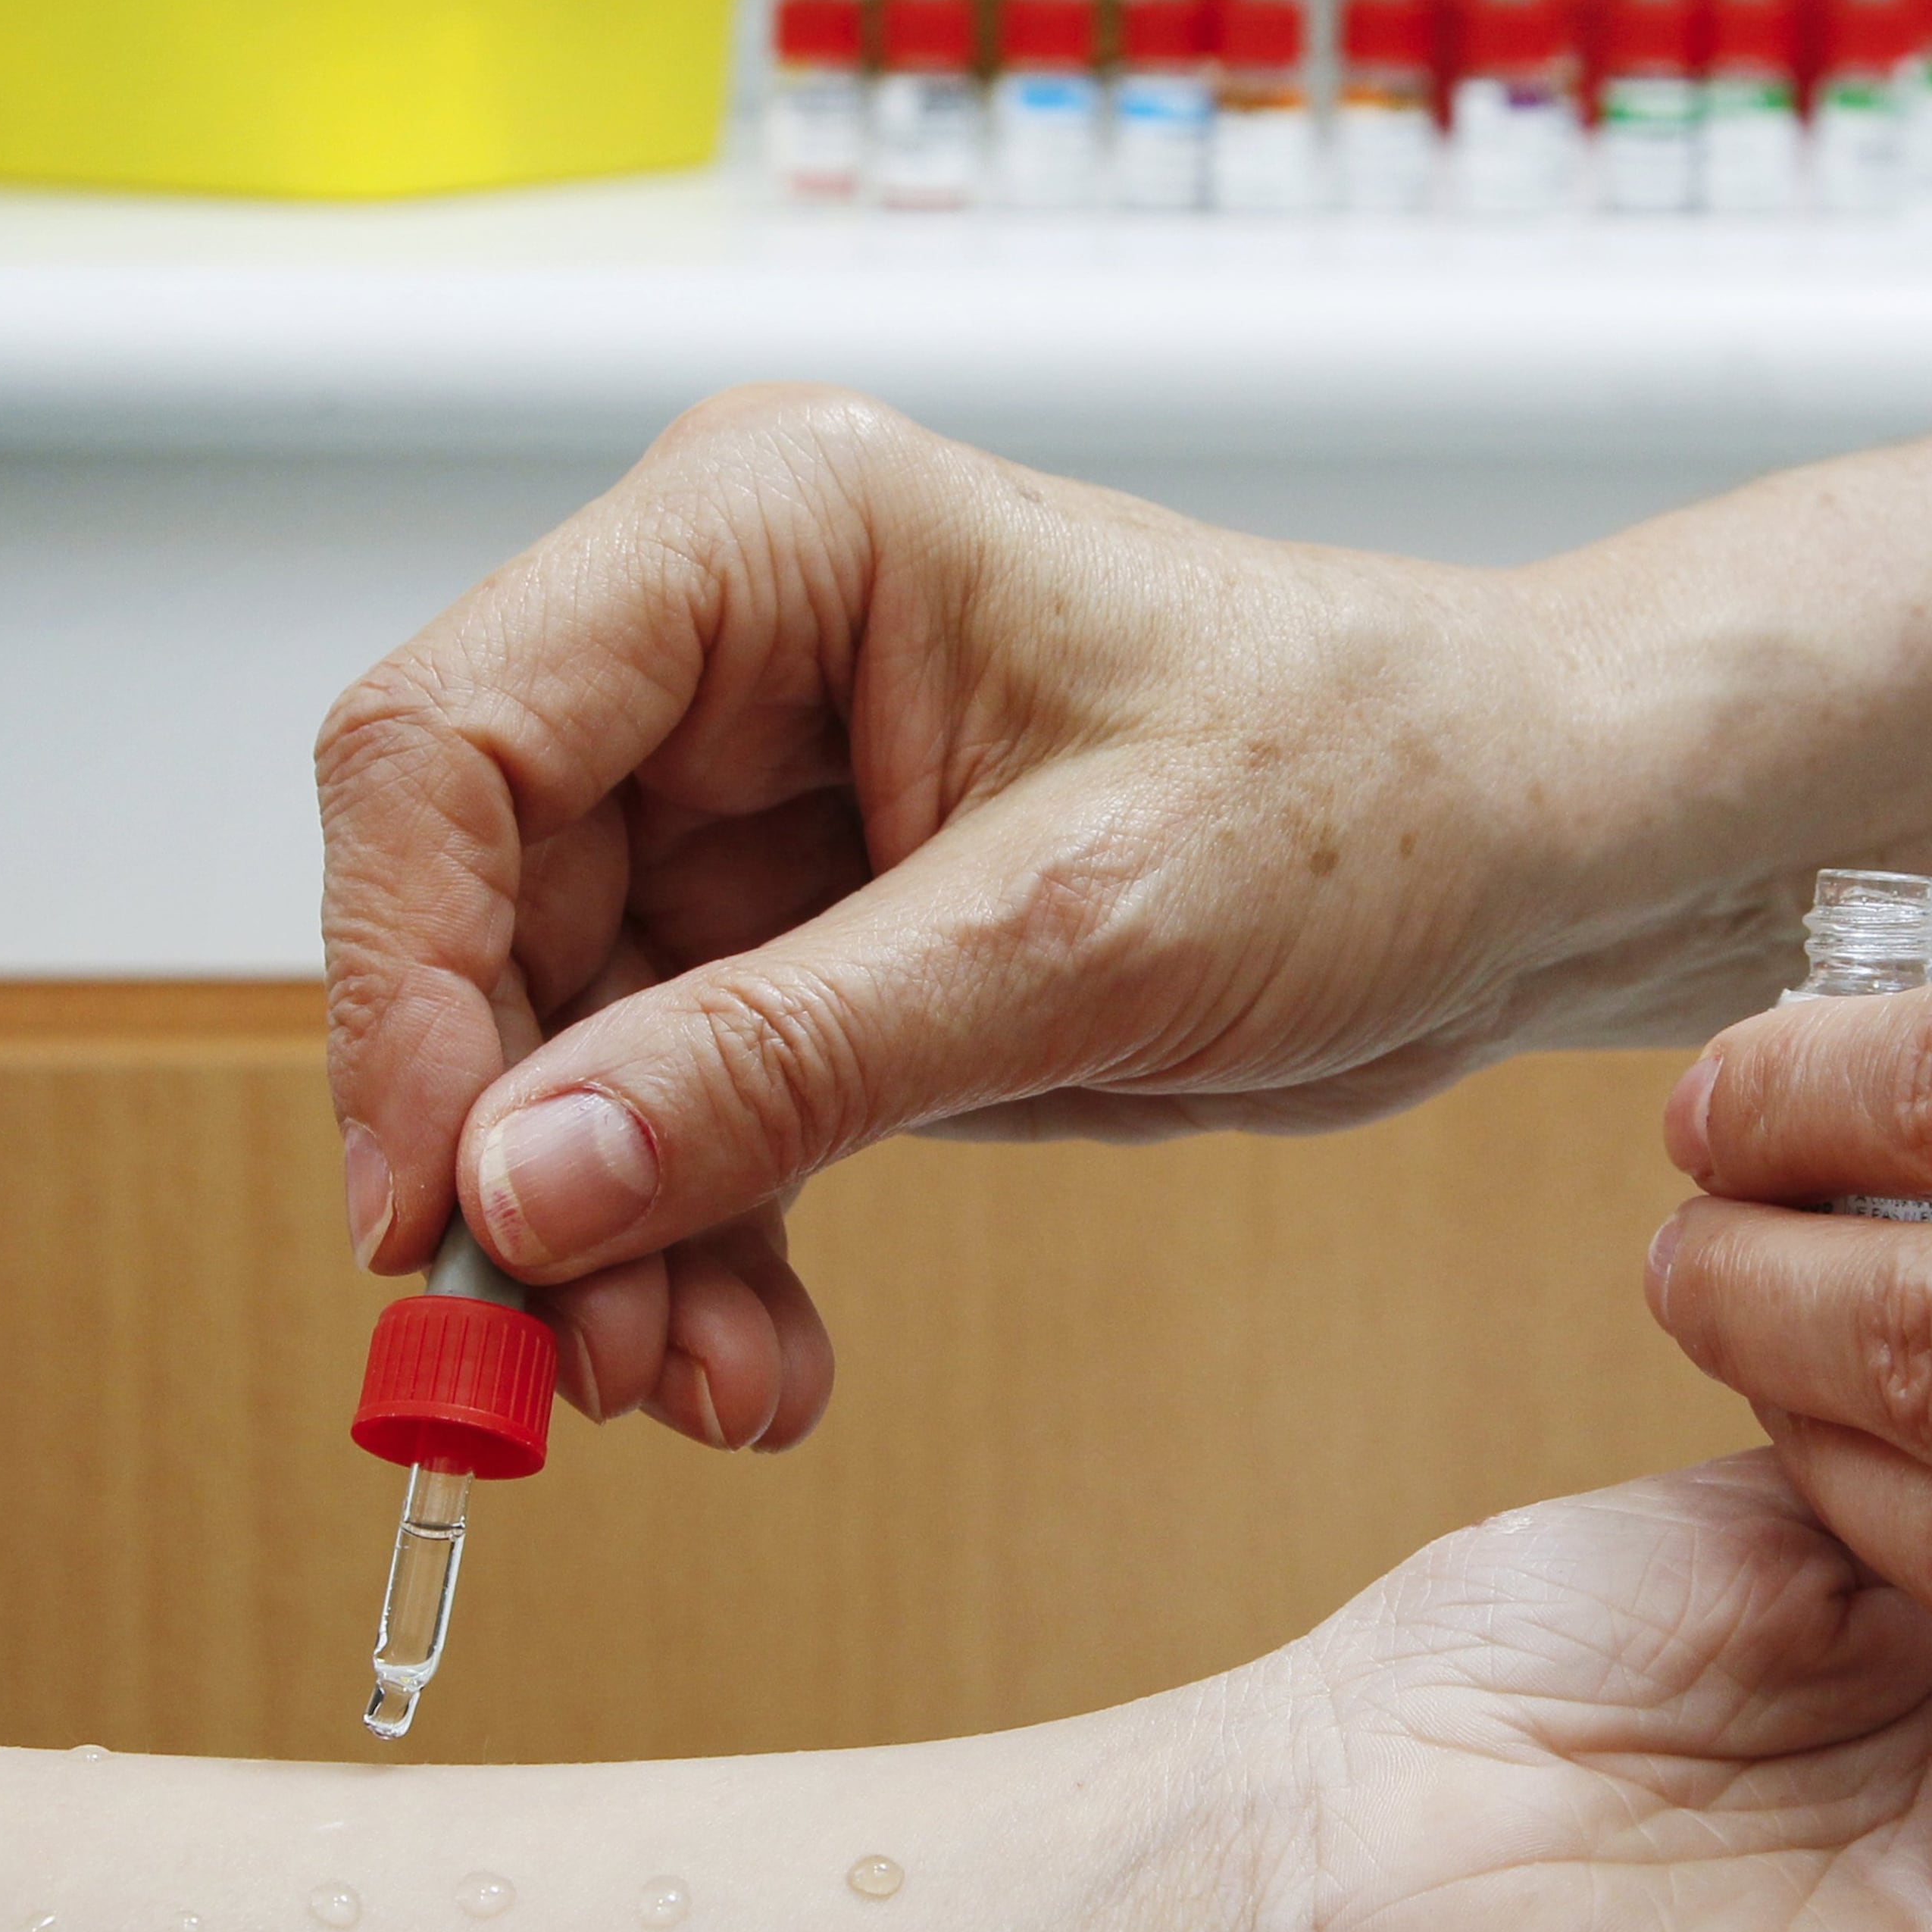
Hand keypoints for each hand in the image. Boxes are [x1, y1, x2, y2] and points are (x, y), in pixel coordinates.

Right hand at [317, 387, 1702, 1449]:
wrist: (1532, 852)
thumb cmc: (1373, 785)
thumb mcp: (1081, 931)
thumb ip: (784, 1056)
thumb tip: (518, 1185)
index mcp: (763, 539)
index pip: (451, 741)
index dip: (400, 984)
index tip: (434, 1208)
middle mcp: (720, 660)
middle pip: (480, 918)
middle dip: (517, 1158)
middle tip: (564, 1366)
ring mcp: (750, 813)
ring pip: (562, 1054)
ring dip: (607, 1246)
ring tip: (706, 1392)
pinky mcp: (807, 951)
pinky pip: (674, 1120)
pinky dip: (694, 1254)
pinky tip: (761, 1365)